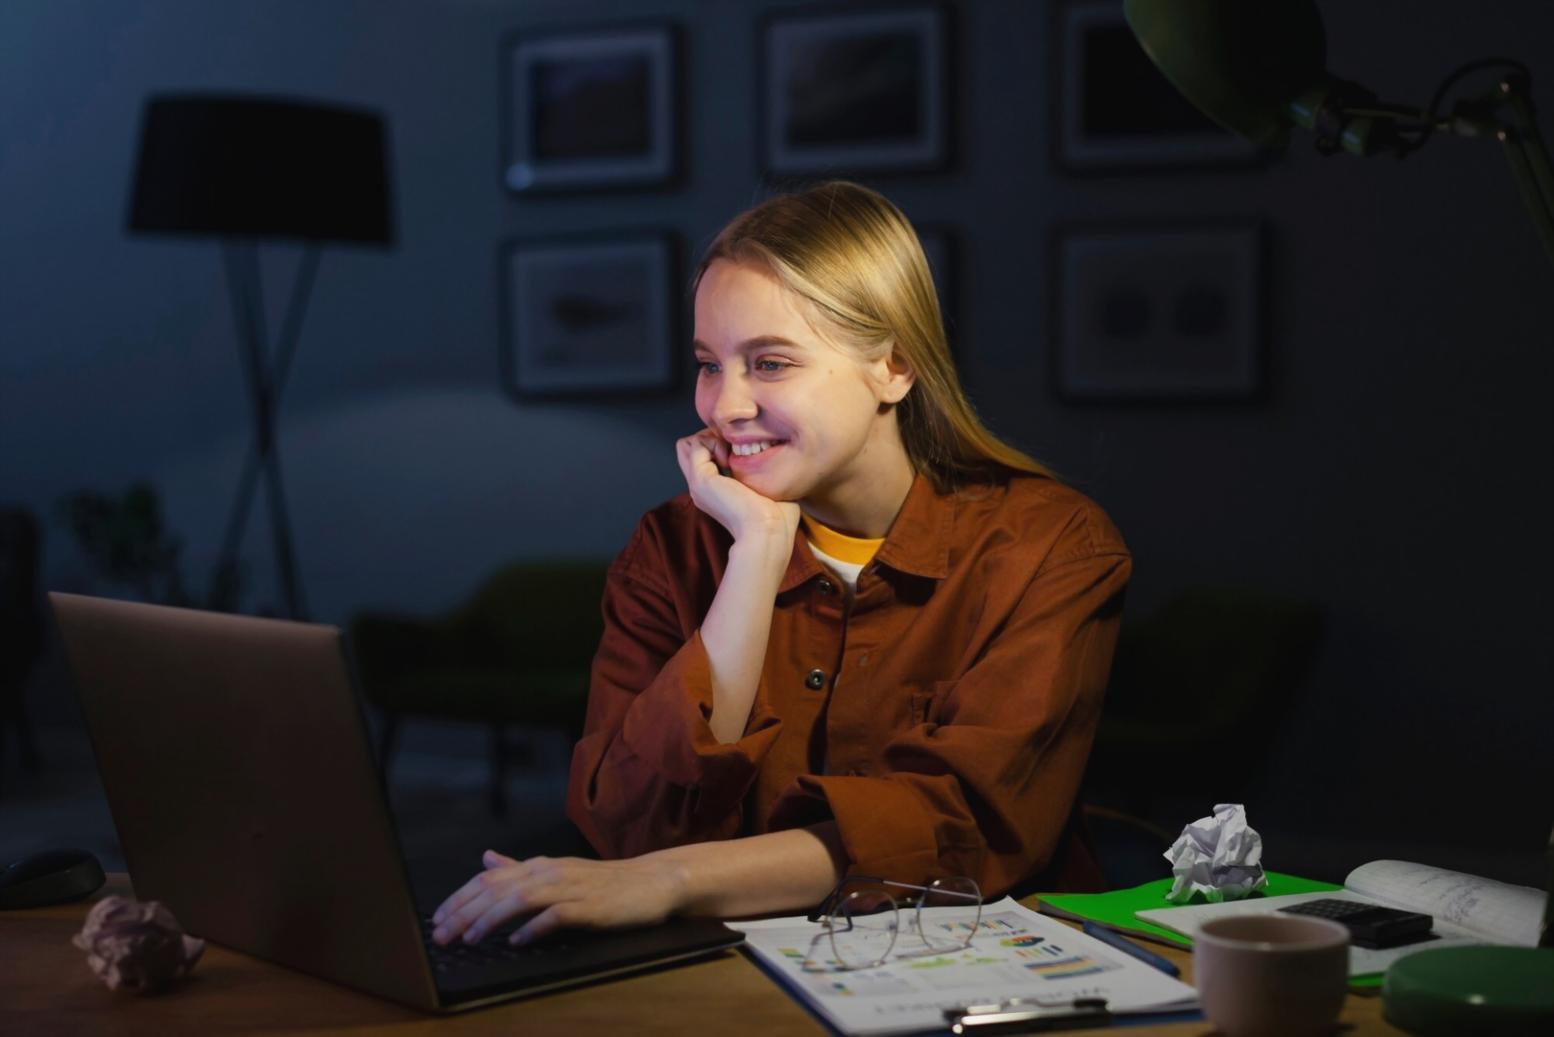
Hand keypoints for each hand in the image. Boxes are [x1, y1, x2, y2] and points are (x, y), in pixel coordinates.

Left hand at [430, 850, 687, 945]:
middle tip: (442, 935)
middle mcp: (550, 871)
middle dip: (464, 912)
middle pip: (498, 889)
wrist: (651, 882)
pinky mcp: (589, 907)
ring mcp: (570, 888)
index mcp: (539, 865)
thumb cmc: (603, 883)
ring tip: (469, 939)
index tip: (437, 919)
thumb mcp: (557, 871)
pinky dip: (533, 928)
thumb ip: (520, 868)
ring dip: (490, 920)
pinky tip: (516, 942)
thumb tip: (486, 859)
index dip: (460, 898)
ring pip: (521, 899)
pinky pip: (556, 916)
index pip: (489, 878)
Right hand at [675, 430, 799, 543]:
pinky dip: (713, 442)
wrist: (769, 531)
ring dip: (711, 438)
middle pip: (690, 448)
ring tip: (730, 452)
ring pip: (689, 444)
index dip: (720, 443)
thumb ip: (759, 470)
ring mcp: (698, 484)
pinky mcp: (701, 479)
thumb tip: (765, 451)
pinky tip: (730, 457)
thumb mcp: (766, 488)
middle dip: (711, 436)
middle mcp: (702, 488)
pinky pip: (696, 445)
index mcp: (715, 492)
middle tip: (733, 446)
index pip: (703, 457)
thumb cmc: (777, 516)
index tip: (742, 450)